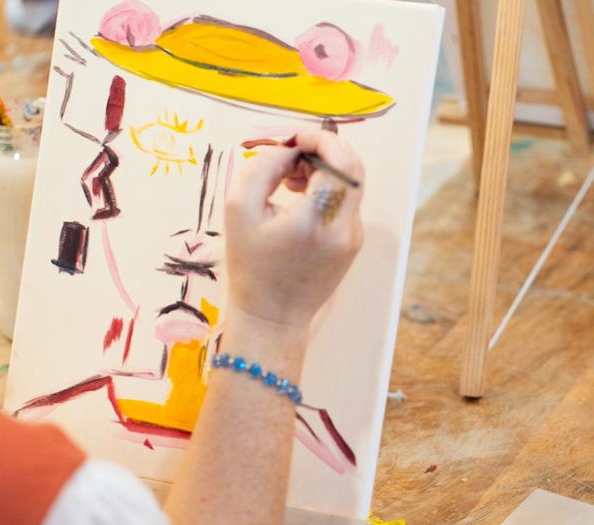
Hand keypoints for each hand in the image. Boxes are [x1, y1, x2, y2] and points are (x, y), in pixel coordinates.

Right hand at [223, 129, 363, 344]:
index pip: (340, 161)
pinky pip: (347, 201)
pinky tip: (299, 199)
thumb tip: (291, 146)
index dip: (320, 139)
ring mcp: (353, 237)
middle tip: (291, 157)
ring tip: (289, 180)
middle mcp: (343, 229)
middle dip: (323, 150)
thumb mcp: (240, 210)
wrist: (272, 317)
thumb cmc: (251, 266)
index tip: (294, 139)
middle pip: (353, 167)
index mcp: (315, 221)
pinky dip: (327, 188)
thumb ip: (264, 167)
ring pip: (352, 182)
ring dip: (324, 168)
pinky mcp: (353, 242)